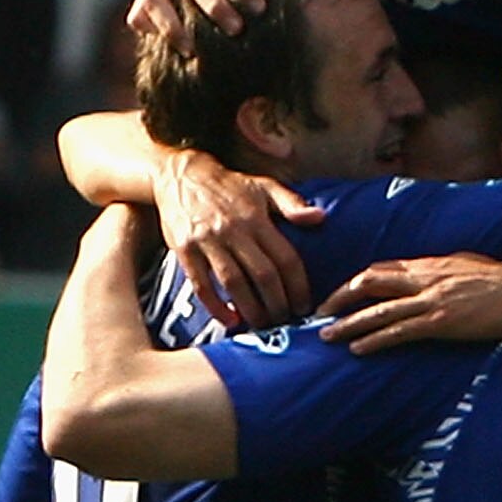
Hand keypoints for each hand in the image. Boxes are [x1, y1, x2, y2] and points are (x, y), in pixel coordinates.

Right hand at [153, 149, 320, 329]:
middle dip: (278, 304)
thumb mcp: (263, 186)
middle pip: (263, 275)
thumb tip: (320, 218)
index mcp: (256, 217)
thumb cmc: (229, 186)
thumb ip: (292, 204)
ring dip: (251, 310)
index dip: (298, 286)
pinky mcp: (184, 250)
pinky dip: (216, 307)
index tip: (304, 306)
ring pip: (234, 283)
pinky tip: (230, 320)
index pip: (285, 258)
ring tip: (263, 325)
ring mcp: (207, 241)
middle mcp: (233, 230)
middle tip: (285, 321)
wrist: (180, 175)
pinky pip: (202, 286)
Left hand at [320, 254, 501, 350]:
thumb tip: (432, 275)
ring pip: (377, 310)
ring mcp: (430, 300)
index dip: (355, 282)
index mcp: (429, 265)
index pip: (381, 268)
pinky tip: (357, 350)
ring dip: (348, 324)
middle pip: (368, 282)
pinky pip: (399, 331)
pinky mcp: (441, 322)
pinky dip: (374, 340)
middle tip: (319, 313)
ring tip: (326, 337)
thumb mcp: (467, 265)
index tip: (339, 295)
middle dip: (340, 298)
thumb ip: (443, 271)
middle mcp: (423, 278)